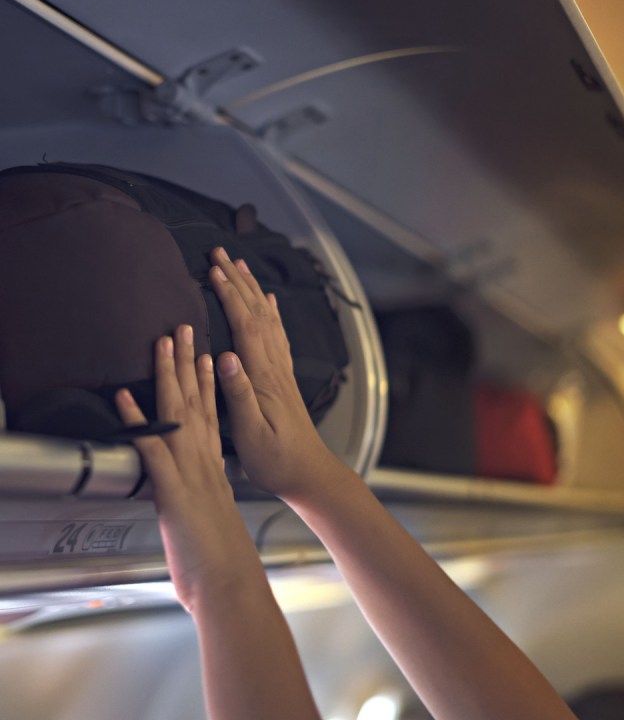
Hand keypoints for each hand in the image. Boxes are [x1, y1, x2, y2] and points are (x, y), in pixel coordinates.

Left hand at [115, 325, 265, 612]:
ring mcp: (190, 472)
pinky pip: (153, 448)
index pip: (212, 415)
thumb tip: (202, 494)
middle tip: (184, 330)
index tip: (206, 356)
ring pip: (179, 413)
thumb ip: (205, 499)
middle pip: (196, 403)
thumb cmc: (218, 559)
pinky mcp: (174, 489)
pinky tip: (125, 398)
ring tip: (163, 344)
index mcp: (213, 468)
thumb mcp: (212, 519)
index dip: (208, 384)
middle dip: (189, 363)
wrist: (229, 581)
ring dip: (168, 376)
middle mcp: (204, 462)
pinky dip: (138, 420)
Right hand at [208, 247, 334, 499]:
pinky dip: (272, 313)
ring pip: (268, 319)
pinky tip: (269, 302)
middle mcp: (275, 366)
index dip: (229, 295)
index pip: (245, 326)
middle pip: (256, 313)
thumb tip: (226, 357)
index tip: (212, 269)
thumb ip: (239, 394)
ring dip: (253, 290)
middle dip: (238, 281)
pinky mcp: (284, 378)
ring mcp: (282, 370)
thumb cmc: (276, 459)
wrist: (308, 472)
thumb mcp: (251, 434)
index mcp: (263, 377)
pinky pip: (278, 335)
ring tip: (241, 266)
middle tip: (221, 253)